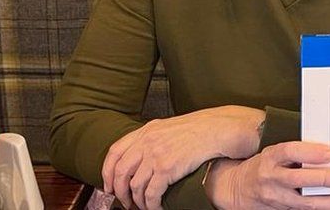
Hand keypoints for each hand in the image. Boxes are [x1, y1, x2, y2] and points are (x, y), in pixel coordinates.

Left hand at [102, 105, 264, 209]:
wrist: (222, 129)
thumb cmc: (203, 128)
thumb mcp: (172, 127)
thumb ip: (155, 138)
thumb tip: (144, 156)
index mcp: (147, 130)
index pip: (114, 152)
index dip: (107, 172)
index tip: (109, 186)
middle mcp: (147, 141)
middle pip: (120, 172)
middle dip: (120, 193)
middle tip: (126, 203)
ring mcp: (156, 154)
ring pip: (135, 186)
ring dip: (137, 202)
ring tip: (144, 207)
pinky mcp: (167, 168)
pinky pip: (151, 194)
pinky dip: (151, 205)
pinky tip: (157, 207)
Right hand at [205, 141, 329, 209]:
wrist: (237, 187)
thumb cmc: (262, 165)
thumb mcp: (274, 151)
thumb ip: (297, 151)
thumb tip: (329, 149)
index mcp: (270, 157)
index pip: (291, 151)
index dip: (312, 152)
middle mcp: (270, 177)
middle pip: (298, 180)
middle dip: (323, 179)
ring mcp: (274, 197)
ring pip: (304, 202)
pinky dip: (324, 207)